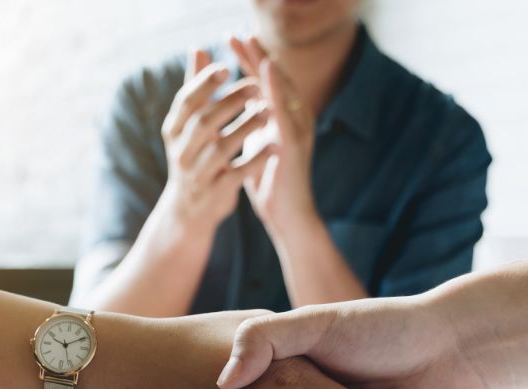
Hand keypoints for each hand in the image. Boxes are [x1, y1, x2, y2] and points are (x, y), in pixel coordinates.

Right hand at [157, 49, 271, 233]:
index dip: (204, 84)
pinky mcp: (215, 194)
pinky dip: (255, 160)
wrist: (188, 211)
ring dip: (246, 127)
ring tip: (268, 112)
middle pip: (204, 122)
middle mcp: (181, 153)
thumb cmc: (193, 158)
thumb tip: (197, 48)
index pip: (186, 102)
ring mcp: (197, 175)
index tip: (226, 68)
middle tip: (256, 86)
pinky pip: (236, 175)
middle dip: (230, 102)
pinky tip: (273, 146)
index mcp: (173, 133)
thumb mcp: (188, 126)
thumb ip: (195, 88)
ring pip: (221, 148)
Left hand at [230, 36, 317, 236]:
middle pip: (275, 78)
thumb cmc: (270, 181)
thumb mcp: (256, 143)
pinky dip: (276, 91)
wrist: (285, 215)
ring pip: (283, 90)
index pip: (264, 82)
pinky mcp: (295, 144)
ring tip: (251, 44)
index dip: (249, 60)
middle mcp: (293, 119)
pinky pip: (285, 111)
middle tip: (237, 33)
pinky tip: (266, 74)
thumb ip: (252, 120)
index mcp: (281, 118)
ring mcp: (297, 130)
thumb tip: (241, 98)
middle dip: (256, 55)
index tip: (229, 39)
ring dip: (267, 65)